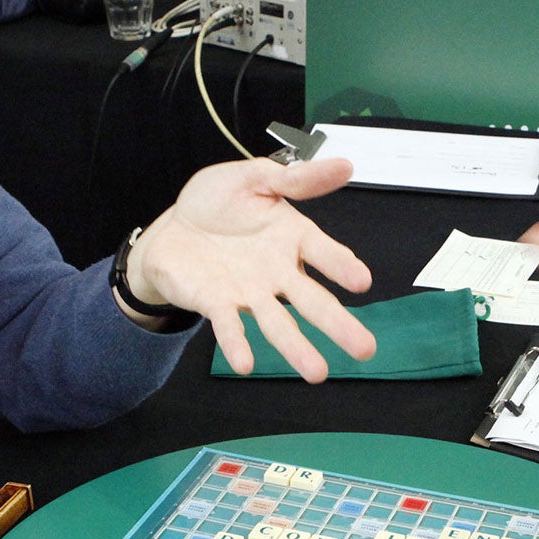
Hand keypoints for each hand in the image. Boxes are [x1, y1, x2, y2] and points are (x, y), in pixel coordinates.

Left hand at [129, 157, 375, 382]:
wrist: (172, 227)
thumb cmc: (217, 202)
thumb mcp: (254, 178)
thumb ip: (296, 178)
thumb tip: (346, 165)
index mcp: (292, 238)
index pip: (325, 253)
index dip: (342, 266)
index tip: (361, 282)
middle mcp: (277, 272)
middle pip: (313, 302)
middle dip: (339, 326)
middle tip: (366, 350)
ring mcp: (249, 292)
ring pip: (278, 324)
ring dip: (297, 348)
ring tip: (317, 373)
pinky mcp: (217, 303)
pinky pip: (229, 326)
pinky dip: (237, 345)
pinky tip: (244, 364)